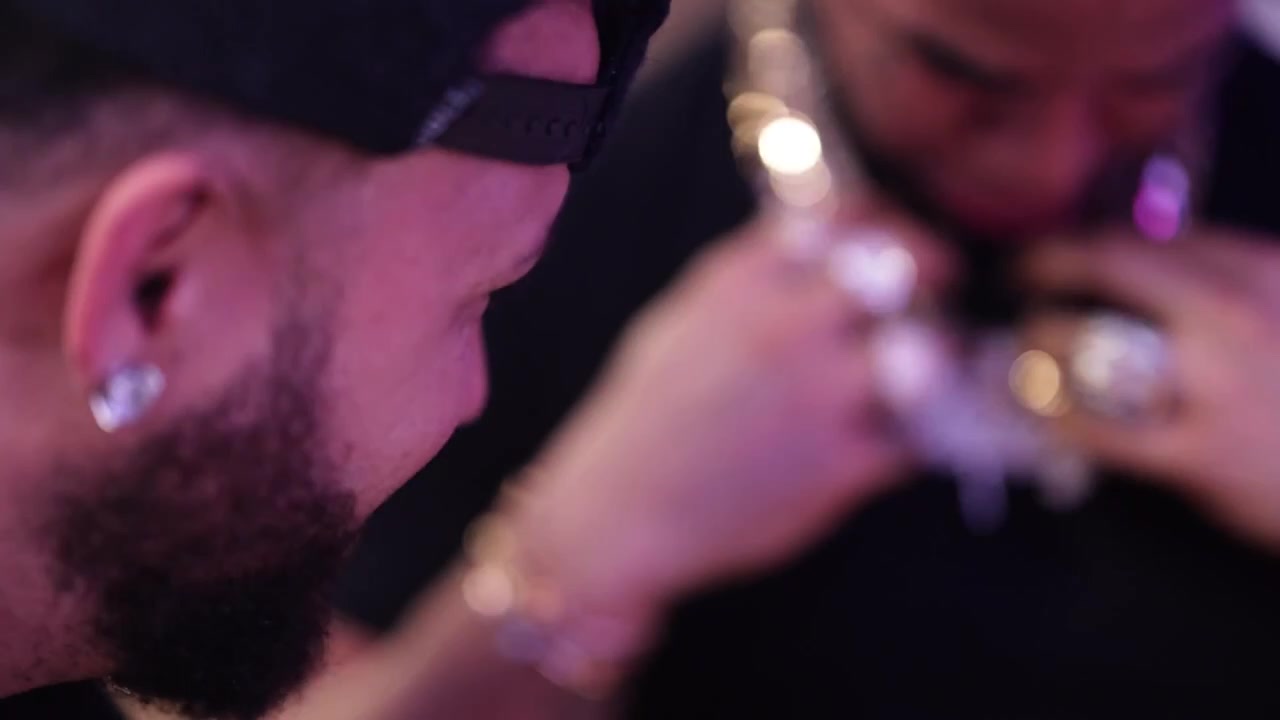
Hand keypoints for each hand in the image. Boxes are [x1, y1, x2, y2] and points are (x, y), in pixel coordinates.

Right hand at [507, 206, 953, 625]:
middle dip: (930, 273)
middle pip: (901, 269)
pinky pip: (916, 438)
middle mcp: (787, 326)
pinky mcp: (842, 468)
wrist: (619, 511)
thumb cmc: (648, 416)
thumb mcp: (681, 319)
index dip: (883, 221)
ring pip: (927, 353)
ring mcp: (820, 397)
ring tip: (922, 369)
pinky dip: (913, 435)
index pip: (844, 218)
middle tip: (935, 290)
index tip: (893, 238)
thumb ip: (750, 278)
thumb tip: (819, 246)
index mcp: (742, 282)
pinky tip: (890, 436)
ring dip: (936, 358)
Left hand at [1023, 228, 1279, 550]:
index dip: (1080, 243)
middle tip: (1018, 285)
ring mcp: (1218, 383)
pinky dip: (1054, 417)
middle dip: (1045, 267)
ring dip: (1039, 344)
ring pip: (1091, 343)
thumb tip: (1138, 267)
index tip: (1050, 254)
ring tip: (1023, 353)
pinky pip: (1098, 429)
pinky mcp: (1202, 453)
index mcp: (1262, 269)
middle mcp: (1236, 313)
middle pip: (1110, 265)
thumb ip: (1226, 283)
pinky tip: (1039, 415)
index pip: (1145, 236)